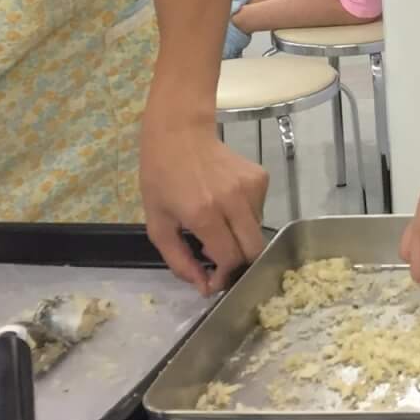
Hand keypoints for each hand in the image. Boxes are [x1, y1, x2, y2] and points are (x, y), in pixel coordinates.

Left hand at [139, 118, 267, 293]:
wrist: (180, 134)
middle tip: (220, 261)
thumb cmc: (161, 178)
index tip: (214, 280)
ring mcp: (251, 187)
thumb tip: (203, 286)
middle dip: (239, 263)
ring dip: (239, 238)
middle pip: (253, 250)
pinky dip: (245, 218)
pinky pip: (259, 211)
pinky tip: (227, 205)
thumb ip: (179, 260)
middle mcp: (233, 200)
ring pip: (257, 231)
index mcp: (204, 214)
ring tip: (218, 227)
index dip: (224, 276)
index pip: (230, 258)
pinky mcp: (261, 178)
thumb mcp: (158, 224)